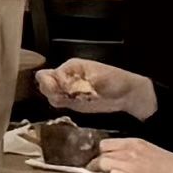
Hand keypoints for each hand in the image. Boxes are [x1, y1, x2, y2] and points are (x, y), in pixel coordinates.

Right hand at [36, 59, 158, 117]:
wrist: (127, 95)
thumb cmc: (116, 81)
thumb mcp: (101, 78)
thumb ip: (82, 81)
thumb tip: (65, 85)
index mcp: (71, 67)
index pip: (49, 74)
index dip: (53, 84)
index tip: (65, 91)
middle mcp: (65, 76)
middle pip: (44, 83)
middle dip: (51, 91)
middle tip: (66, 98)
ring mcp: (67, 89)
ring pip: (48, 94)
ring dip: (56, 99)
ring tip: (72, 102)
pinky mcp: (70, 101)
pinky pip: (57, 102)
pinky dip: (60, 105)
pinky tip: (72, 106)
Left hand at [90, 138, 172, 172]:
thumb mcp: (154, 153)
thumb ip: (138, 153)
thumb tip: (125, 158)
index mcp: (136, 142)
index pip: (107, 143)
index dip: (104, 153)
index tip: (105, 160)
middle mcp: (130, 150)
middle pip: (101, 152)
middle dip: (100, 162)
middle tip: (104, 171)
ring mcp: (129, 164)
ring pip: (102, 164)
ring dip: (105, 172)